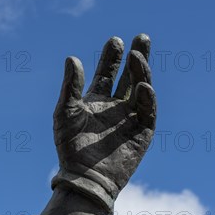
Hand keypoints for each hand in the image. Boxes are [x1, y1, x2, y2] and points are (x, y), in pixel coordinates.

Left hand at [52, 34, 156, 214]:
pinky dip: (148, 98)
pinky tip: (143, 86)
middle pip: (130, 76)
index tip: (115, 41)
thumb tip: (72, 58)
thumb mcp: (66, 113)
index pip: (108, 73)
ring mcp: (131, 118)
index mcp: (97, 101)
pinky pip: (148, 112)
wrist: (84, 177)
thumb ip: (71, 87)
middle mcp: (116, 107)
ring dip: (142, 72)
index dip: (112, 57)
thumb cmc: (71, 147)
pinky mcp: (143, 133)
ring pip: (141, 90)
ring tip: (138, 56)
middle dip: (136, 57)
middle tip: (142, 37)